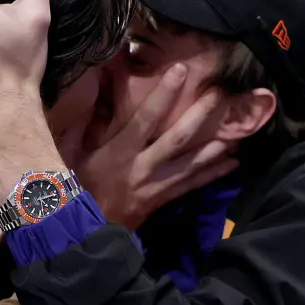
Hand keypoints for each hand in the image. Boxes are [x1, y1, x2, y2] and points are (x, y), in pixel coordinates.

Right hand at [60, 64, 238, 230]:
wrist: (83, 232)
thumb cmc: (74, 190)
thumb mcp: (67, 157)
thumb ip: (77, 128)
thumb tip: (91, 98)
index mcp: (118, 154)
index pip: (145, 119)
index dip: (163, 95)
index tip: (180, 71)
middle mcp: (141, 167)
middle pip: (177, 139)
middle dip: (199, 115)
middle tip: (219, 95)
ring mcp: (155, 186)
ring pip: (191, 164)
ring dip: (215, 146)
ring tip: (237, 129)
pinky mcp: (162, 200)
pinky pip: (191, 186)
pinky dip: (213, 174)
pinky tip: (232, 163)